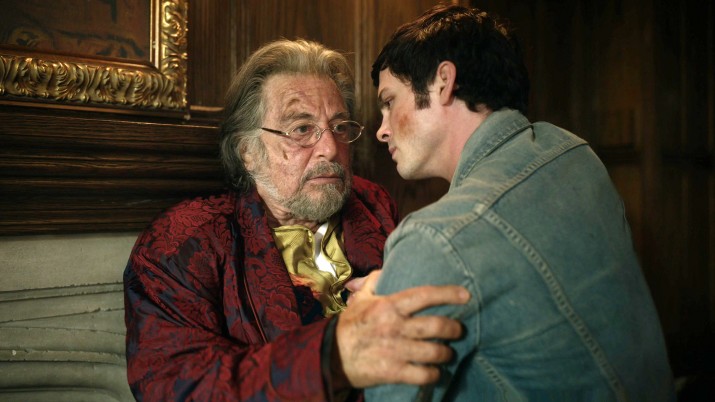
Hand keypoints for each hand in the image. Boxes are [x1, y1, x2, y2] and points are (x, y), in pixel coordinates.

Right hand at [332, 270, 469, 388]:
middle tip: (458, 330)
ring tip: (448, 353)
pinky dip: (434, 373)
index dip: (448, 293)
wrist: (331, 357)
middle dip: (454, 329)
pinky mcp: (393, 372)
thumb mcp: (360, 300)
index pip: (424, 295)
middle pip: (436, 326)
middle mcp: (395, 326)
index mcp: (388, 306)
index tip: (466, 295)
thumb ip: (374, 282)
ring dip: (446, 353)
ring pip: (434, 351)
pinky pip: (424, 374)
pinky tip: (435, 371)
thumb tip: (385, 269)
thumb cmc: (350, 326)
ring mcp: (395, 350)